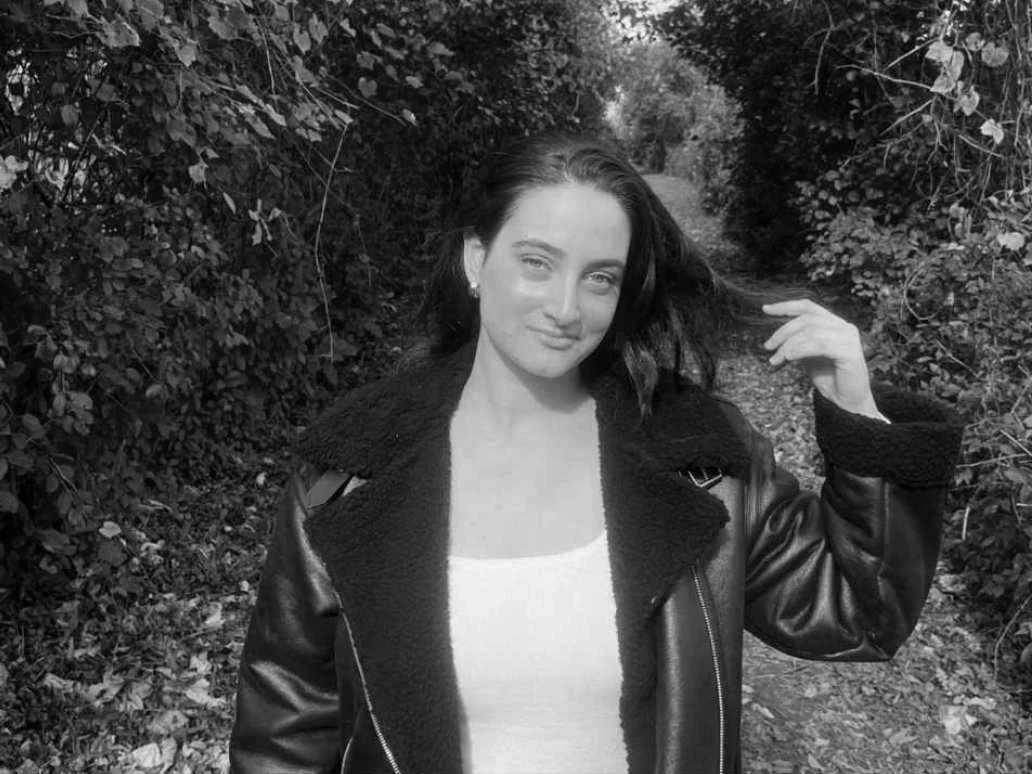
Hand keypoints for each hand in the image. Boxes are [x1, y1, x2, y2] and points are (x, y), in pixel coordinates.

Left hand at [762, 300, 887, 420]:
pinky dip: (799, 350)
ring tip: (775, 359)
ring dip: (788, 345)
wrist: (847, 401)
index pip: (808, 307)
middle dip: (783, 332)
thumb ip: (798, 341)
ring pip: (810, 332)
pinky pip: (819, 345)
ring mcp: (848, 338)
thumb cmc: (829, 378)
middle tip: (768, 346)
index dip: (786, 306)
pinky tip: (788, 358)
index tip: (765, 309)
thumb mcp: (808, 354)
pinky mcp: (850, 351)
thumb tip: (776, 335)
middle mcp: (844, 326)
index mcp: (834, 323)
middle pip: (806, 319)